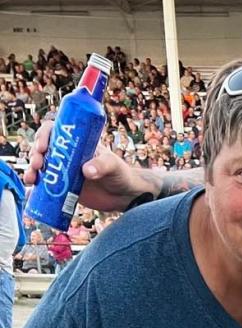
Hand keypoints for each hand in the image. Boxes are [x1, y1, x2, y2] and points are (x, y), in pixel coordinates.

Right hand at [25, 118, 146, 212]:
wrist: (124, 196)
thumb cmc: (121, 174)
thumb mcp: (113, 165)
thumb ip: (102, 166)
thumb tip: (86, 171)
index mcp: (76, 143)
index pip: (54, 131)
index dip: (44, 135)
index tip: (43, 146)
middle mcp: (66, 155)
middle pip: (42, 148)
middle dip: (35, 154)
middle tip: (39, 164)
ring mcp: (63, 171)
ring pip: (40, 166)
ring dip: (31, 170)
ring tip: (32, 178)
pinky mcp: (63, 188)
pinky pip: (45, 185)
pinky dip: (35, 188)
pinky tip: (31, 191)